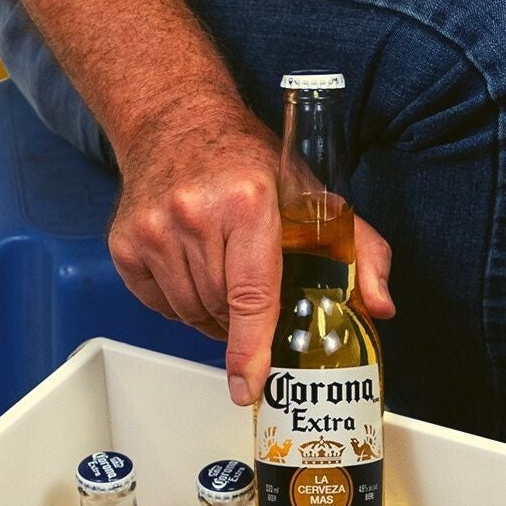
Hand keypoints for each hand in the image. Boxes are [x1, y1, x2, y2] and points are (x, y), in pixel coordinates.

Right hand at [107, 98, 394, 406]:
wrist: (177, 120)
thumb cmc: (249, 162)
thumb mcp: (315, 197)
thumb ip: (361, 252)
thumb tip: (380, 306)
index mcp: (248, 204)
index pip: (252, 296)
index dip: (251, 348)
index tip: (249, 385)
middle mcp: (194, 215)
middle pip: (222, 311)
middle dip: (243, 318)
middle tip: (254, 288)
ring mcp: (153, 230)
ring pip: (189, 313)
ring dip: (212, 312)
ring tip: (225, 274)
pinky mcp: (125, 243)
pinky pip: (159, 304)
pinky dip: (180, 301)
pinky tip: (193, 267)